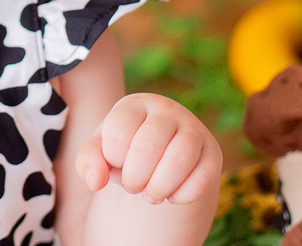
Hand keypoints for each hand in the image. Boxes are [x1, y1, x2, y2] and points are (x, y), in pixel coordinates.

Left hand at [75, 93, 221, 205]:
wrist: (162, 155)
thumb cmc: (125, 149)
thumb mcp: (101, 150)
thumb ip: (88, 161)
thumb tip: (94, 181)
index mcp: (136, 104)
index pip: (119, 129)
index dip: (113, 156)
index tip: (115, 163)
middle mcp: (167, 110)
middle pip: (149, 145)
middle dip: (135, 177)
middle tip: (133, 186)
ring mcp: (194, 130)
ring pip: (179, 160)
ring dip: (159, 188)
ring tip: (151, 195)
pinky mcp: (213, 153)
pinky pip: (203, 177)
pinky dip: (182, 196)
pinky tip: (172, 196)